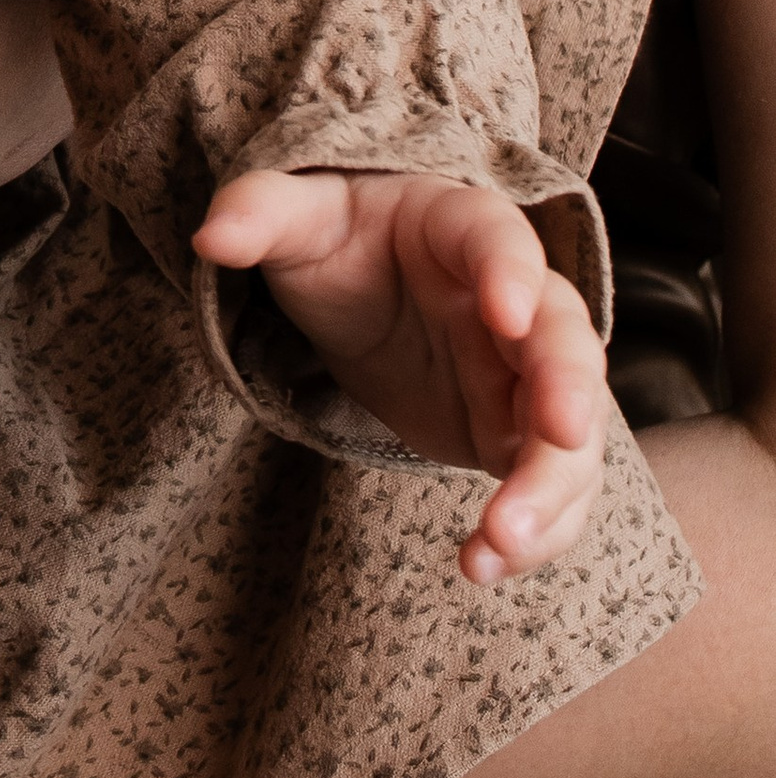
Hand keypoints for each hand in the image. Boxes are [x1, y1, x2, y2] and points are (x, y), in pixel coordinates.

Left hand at [194, 170, 607, 583]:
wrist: (361, 288)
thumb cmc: (337, 239)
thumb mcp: (296, 219)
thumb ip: (259, 213)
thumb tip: (210, 237)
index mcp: (462, 228)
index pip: (498, 240)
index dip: (510, 272)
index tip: (508, 311)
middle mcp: (517, 302)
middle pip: (564, 340)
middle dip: (567, 388)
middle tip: (561, 435)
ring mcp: (522, 376)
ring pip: (567, 431)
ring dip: (549, 487)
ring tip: (500, 542)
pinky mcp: (511, 437)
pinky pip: (545, 488)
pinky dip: (531, 531)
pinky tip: (480, 564)